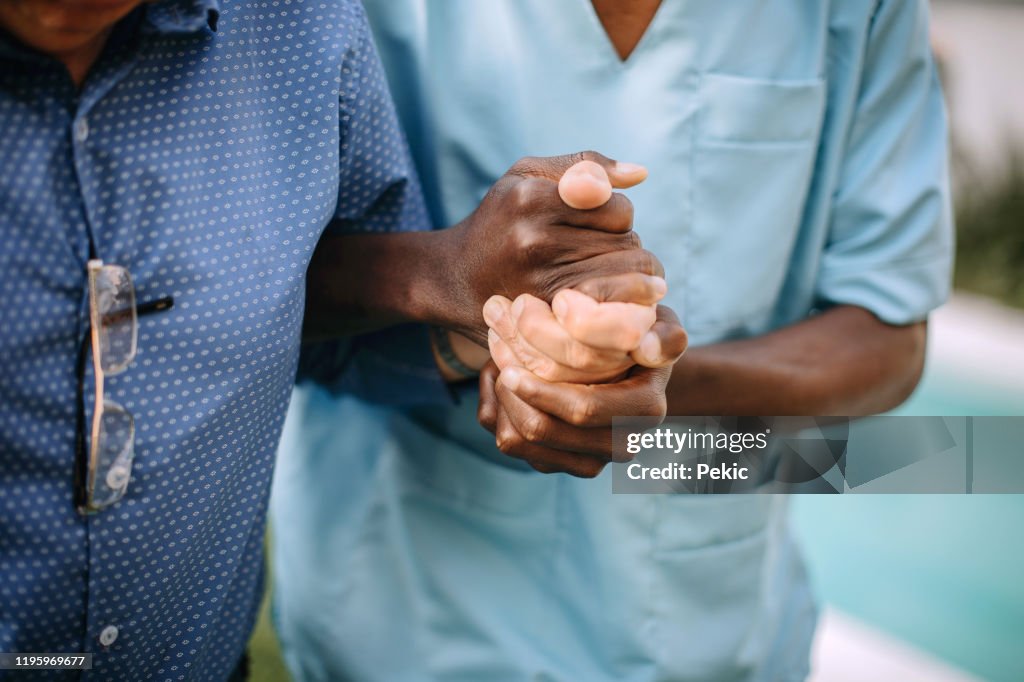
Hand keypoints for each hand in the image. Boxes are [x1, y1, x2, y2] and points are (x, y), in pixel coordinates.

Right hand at [438, 151, 663, 343]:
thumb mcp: (527, 175)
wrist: (452, 280)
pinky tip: (605, 300)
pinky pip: (611, 311)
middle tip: (600, 253)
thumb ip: (584, 164)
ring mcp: (539, 284)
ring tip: (602, 275)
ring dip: (625, 280)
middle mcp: (534, 240)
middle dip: (625, 249)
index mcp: (531, 198)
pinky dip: (617, 306)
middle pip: (627, 246)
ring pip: (625, 281)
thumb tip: (641, 173)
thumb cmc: (499, 220)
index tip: (599, 223)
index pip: (619, 209)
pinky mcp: (546, 320)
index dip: (616, 216)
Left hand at [479, 291, 684, 475]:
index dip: (541, 391)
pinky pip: (508, 442)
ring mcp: (585, 459)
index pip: (583, 410)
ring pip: (517, 443)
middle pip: (542, 431)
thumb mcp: (659, 326)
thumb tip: (651, 348)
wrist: (628, 368)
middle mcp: (618, 445)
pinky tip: (501, 380)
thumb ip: (663, 335)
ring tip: (500, 365)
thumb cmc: (637, 335)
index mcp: (643, 411)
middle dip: (510, 394)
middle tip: (496, 358)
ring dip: (499, 402)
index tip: (510, 367)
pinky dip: (495, 410)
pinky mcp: (556, 462)